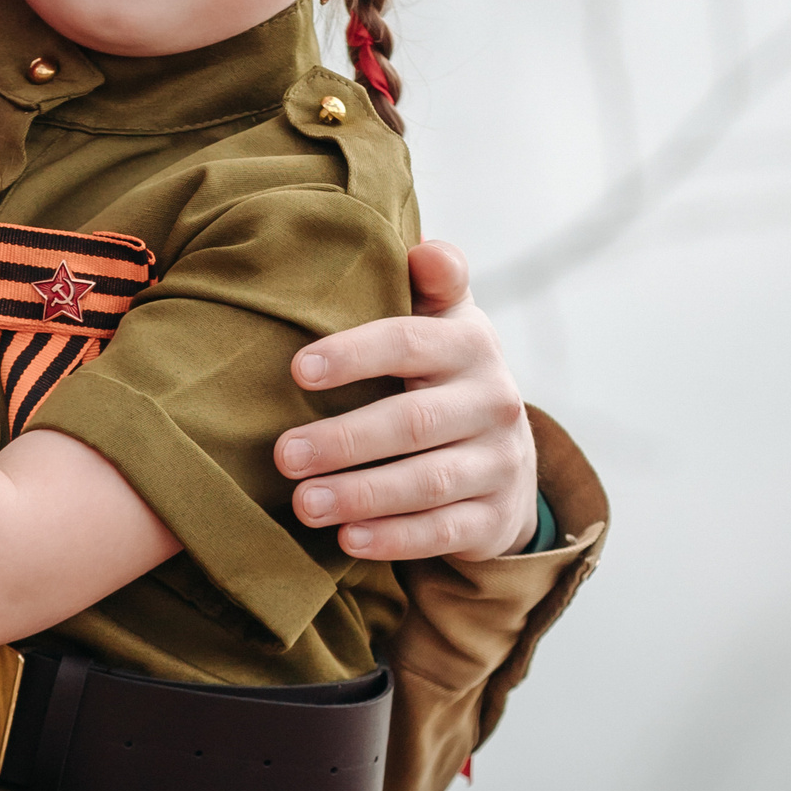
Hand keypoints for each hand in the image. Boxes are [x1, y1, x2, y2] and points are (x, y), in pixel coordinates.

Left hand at [274, 241, 538, 561]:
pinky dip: (395, 538)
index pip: (410, 342)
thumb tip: (426, 251)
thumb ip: (433, 282)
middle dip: (344, 440)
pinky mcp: (495, 518)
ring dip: (361, 495)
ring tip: (303, 504)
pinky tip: (348, 540)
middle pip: (414, 421)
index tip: (297, 370)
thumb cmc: (446, 373)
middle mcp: (494, 402)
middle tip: (282, 455)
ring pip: (427, 483)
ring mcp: (500, 463)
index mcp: (472, 345)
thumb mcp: (446, 321)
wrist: (507, 454)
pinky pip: (444, 532)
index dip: (354, 354)